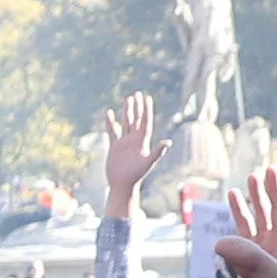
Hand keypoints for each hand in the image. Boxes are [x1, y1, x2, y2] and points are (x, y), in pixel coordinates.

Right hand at [97, 93, 168, 224]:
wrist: (123, 184)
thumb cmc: (137, 175)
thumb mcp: (148, 162)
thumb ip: (158, 152)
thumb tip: (168, 143)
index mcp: (143, 141)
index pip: (146, 121)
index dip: (147, 110)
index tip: (147, 98)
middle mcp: (135, 139)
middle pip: (136, 119)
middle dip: (137, 107)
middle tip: (137, 94)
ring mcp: (125, 142)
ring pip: (126, 123)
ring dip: (127, 111)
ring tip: (127, 99)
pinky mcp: (115, 146)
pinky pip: (112, 131)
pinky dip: (110, 122)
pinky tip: (108, 113)